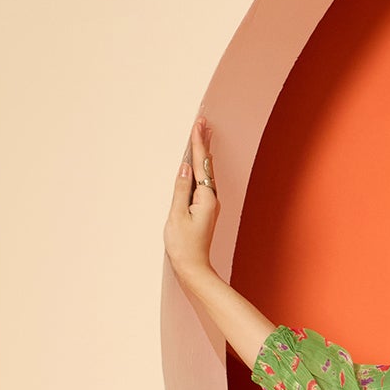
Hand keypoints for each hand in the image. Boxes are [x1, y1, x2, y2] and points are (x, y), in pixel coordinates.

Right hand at [164, 116, 218, 284]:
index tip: (198, 125)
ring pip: (206, 172)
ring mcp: (210, 204)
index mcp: (206, 198)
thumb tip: (185, 168)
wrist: (193, 268)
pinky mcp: (205, 209)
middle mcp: (212, 199)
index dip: (198, 143)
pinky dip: (202, 167)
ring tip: (205, 134)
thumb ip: (181, 190)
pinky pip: (203, 182)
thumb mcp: (177, 216)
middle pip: (207, 165)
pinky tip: (200, 162)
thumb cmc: (183, 245)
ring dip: (204, 153)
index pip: (201, 165)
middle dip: (204, 142)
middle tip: (204, 121)